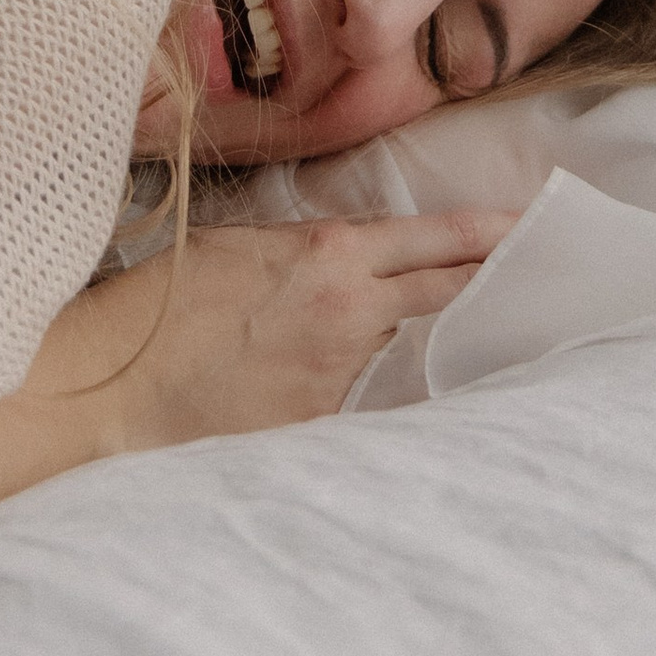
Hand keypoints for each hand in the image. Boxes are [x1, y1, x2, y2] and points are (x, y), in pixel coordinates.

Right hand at [0, 211, 517, 515]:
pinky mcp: (320, 430)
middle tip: (543, 275)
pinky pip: (362, 405)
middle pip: (449, 292)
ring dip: (421, 344)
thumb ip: (311, 253)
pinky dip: (365, 394)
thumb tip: (353, 263)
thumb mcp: (242, 249)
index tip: (536, 225)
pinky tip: (348, 398)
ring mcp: (339, 376)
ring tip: (443, 342)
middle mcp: (350, 312)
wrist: (112, 390)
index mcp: (332, 255)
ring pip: (405, 351)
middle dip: (495, 281)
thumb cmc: (163, 306)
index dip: (495, 235)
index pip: (440, 241)